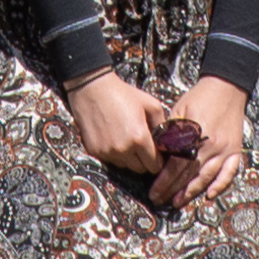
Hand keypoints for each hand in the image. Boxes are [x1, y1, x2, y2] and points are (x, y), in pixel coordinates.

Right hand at [65, 68, 164, 183]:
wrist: (92, 89)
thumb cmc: (123, 94)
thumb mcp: (151, 104)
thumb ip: (162, 125)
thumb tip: (165, 141)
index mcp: (139, 138)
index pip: (154, 165)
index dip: (158, 160)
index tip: (156, 154)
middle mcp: (124, 149)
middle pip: (140, 169)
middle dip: (144, 160)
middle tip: (142, 147)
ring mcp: (108, 152)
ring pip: (125, 166)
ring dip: (129, 158)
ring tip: (127, 140)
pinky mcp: (95, 152)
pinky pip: (111, 161)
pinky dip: (115, 154)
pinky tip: (114, 139)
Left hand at [155, 75, 248, 213]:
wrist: (227, 86)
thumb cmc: (199, 97)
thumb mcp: (179, 110)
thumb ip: (170, 133)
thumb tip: (158, 155)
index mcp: (195, 134)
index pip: (177, 164)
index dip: (164, 181)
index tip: (154, 192)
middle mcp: (211, 145)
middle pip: (190, 174)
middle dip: (173, 190)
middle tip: (160, 201)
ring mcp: (225, 149)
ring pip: (207, 176)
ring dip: (192, 192)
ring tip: (178, 202)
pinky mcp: (235, 150)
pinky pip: (229, 172)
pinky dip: (220, 185)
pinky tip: (209, 195)